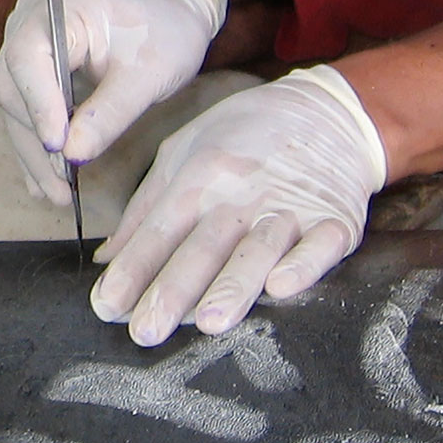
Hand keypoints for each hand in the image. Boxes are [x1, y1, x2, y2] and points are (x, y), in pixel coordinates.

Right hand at [0, 0, 226, 202]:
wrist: (168, 14)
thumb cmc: (163, 34)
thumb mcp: (149, 74)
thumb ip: (111, 112)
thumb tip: (73, 155)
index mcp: (62, 5)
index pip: (30, 56)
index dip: (38, 104)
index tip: (57, 146)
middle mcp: (31, 21)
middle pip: (15, 86)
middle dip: (36, 140)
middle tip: (61, 187)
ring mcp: (27, 43)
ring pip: (17, 104)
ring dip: (35, 151)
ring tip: (56, 194)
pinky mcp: (33, 67)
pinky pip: (27, 107)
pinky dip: (38, 143)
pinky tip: (44, 181)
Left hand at [91, 65, 385, 346]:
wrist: (327, 110)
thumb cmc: (244, 133)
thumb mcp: (182, 150)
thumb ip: (145, 208)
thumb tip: (107, 259)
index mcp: (199, 175)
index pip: (160, 230)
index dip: (133, 268)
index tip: (106, 305)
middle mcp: (242, 193)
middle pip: (204, 247)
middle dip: (173, 291)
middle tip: (145, 331)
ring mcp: (291, 207)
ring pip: (258, 251)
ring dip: (233, 287)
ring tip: (210, 323)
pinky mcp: (336, 220)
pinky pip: (321, 245)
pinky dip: (304, 266)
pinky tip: (282, 286)